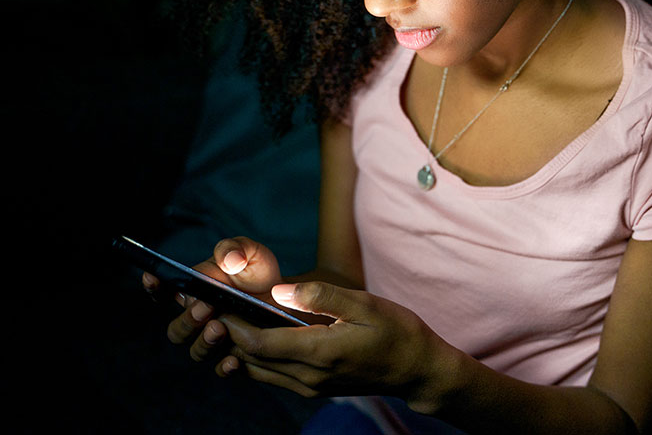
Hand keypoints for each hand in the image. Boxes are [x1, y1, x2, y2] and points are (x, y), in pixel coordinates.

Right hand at [141, 237, 282, 360]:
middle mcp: (198, 319)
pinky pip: (221, 369)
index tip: (152, 277)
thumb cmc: (259, 271)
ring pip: (196, 351)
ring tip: (219, 328)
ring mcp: (214, 339)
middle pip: (177, 329)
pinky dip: (224, 367)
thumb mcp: (251, 252)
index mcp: (193, 290)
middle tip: (206, 308)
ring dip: (203, 342)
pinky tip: (233, 361)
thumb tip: (228, 260)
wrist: (285, 295)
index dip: (154, 286)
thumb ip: (234, 249)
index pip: (163, 292)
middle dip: (188, 320)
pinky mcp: (234, 355)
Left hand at [215, 282, 448, 404]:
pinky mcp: (314, 387)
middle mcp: (309, 376)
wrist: (417, 369)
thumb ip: (320, 296)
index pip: (260, 343)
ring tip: (223, 319)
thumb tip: (279, 290)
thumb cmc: (396, 331)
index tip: (215, 301)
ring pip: (258, 371)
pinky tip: (252, 336)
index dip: (233, 324)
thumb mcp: (364, 304)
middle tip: (208, 307)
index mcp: (320, 353)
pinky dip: (256, 357)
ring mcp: (311, 386)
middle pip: (252, 359)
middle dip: (228, 334)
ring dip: (238, 348)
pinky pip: (273, 375)